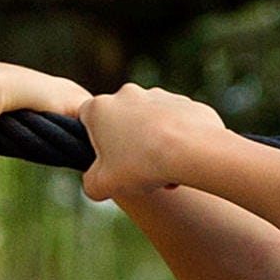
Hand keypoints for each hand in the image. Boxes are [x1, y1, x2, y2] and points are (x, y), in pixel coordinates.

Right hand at [74, 82, 229, 201]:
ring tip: (165, 174)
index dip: (97, 147)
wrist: (192, 149)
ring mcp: (158, 95)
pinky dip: (177, 141)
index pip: (87, 123)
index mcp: (99, 108)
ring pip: (150, 125)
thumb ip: (91, 183)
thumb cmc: (142, 164)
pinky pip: (175, 124)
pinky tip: (183, 162)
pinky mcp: (185, 102)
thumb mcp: (102, 185)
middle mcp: (127, 94)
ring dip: (154, 147)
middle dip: (129, 149)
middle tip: (139, 174)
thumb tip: (95, 182)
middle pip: (122, 125)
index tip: (109, 165)